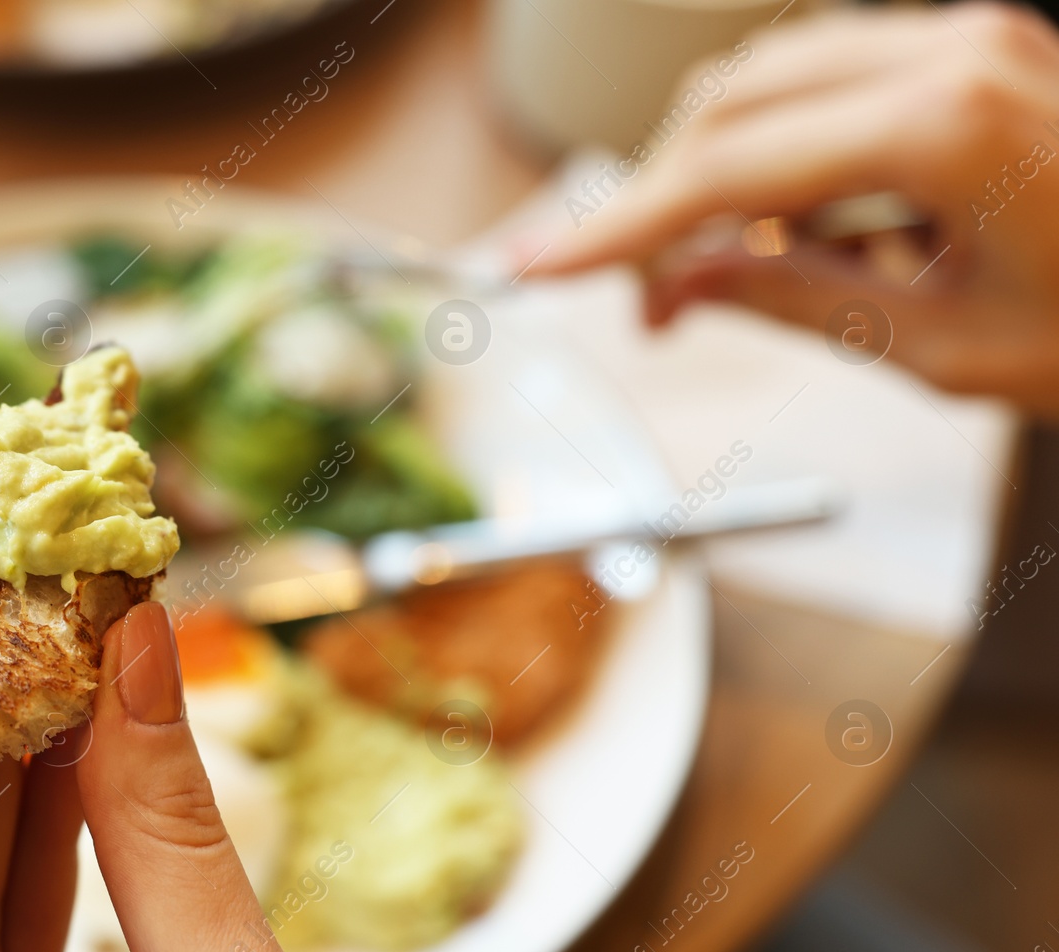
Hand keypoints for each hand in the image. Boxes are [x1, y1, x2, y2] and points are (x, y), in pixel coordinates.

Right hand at [528, 3, 1058, 412]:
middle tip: (648, 304)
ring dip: (722, 175)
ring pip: (770, 82)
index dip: (616, 227)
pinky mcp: (977, 52)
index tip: (538, 267)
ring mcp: (969, 39)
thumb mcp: (939, 347)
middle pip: (729, 103)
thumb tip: (681, 282)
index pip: (721, 168)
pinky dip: (787, 155)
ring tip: (724, 278)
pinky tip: (807, 235)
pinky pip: (832, 84)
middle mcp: (952, 51)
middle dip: (665, 203)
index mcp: (944, 123)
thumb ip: (791, 298)